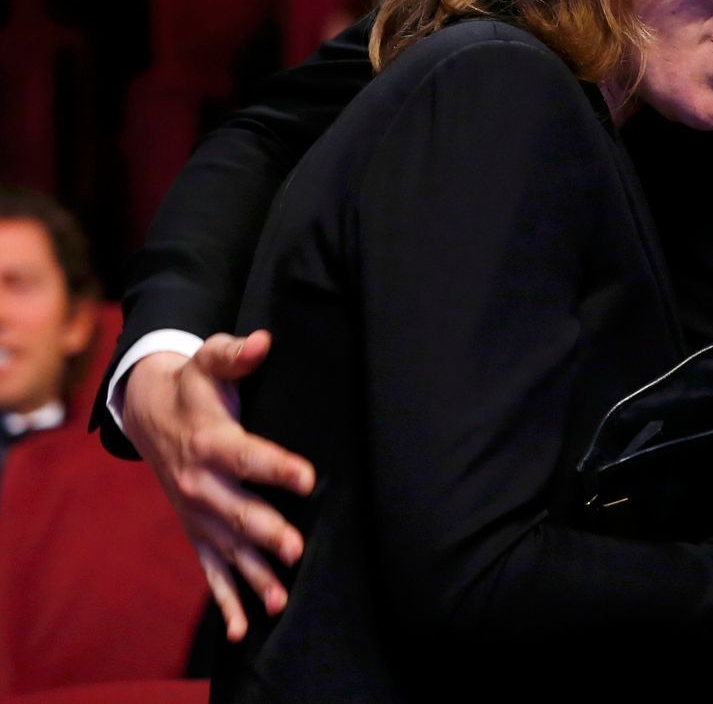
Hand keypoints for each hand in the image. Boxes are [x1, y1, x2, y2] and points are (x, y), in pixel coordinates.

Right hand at [121, 331, 316, 640]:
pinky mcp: (196, 529)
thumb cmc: (193, 384)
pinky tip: (246, 629)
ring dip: (253, 575)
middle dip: (267, 531)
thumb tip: (262, 341)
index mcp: (210, 441)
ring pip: (228, 549)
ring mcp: (197, 512)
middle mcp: (201, 483)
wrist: (148, 411)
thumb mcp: (209, 360)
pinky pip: (210, 569)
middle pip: (238, 510)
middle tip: (296, 549)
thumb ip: (235, 352)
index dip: (277, 466)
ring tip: (281, 601)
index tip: (307, 478)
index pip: (248, 455)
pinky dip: (226, 600)